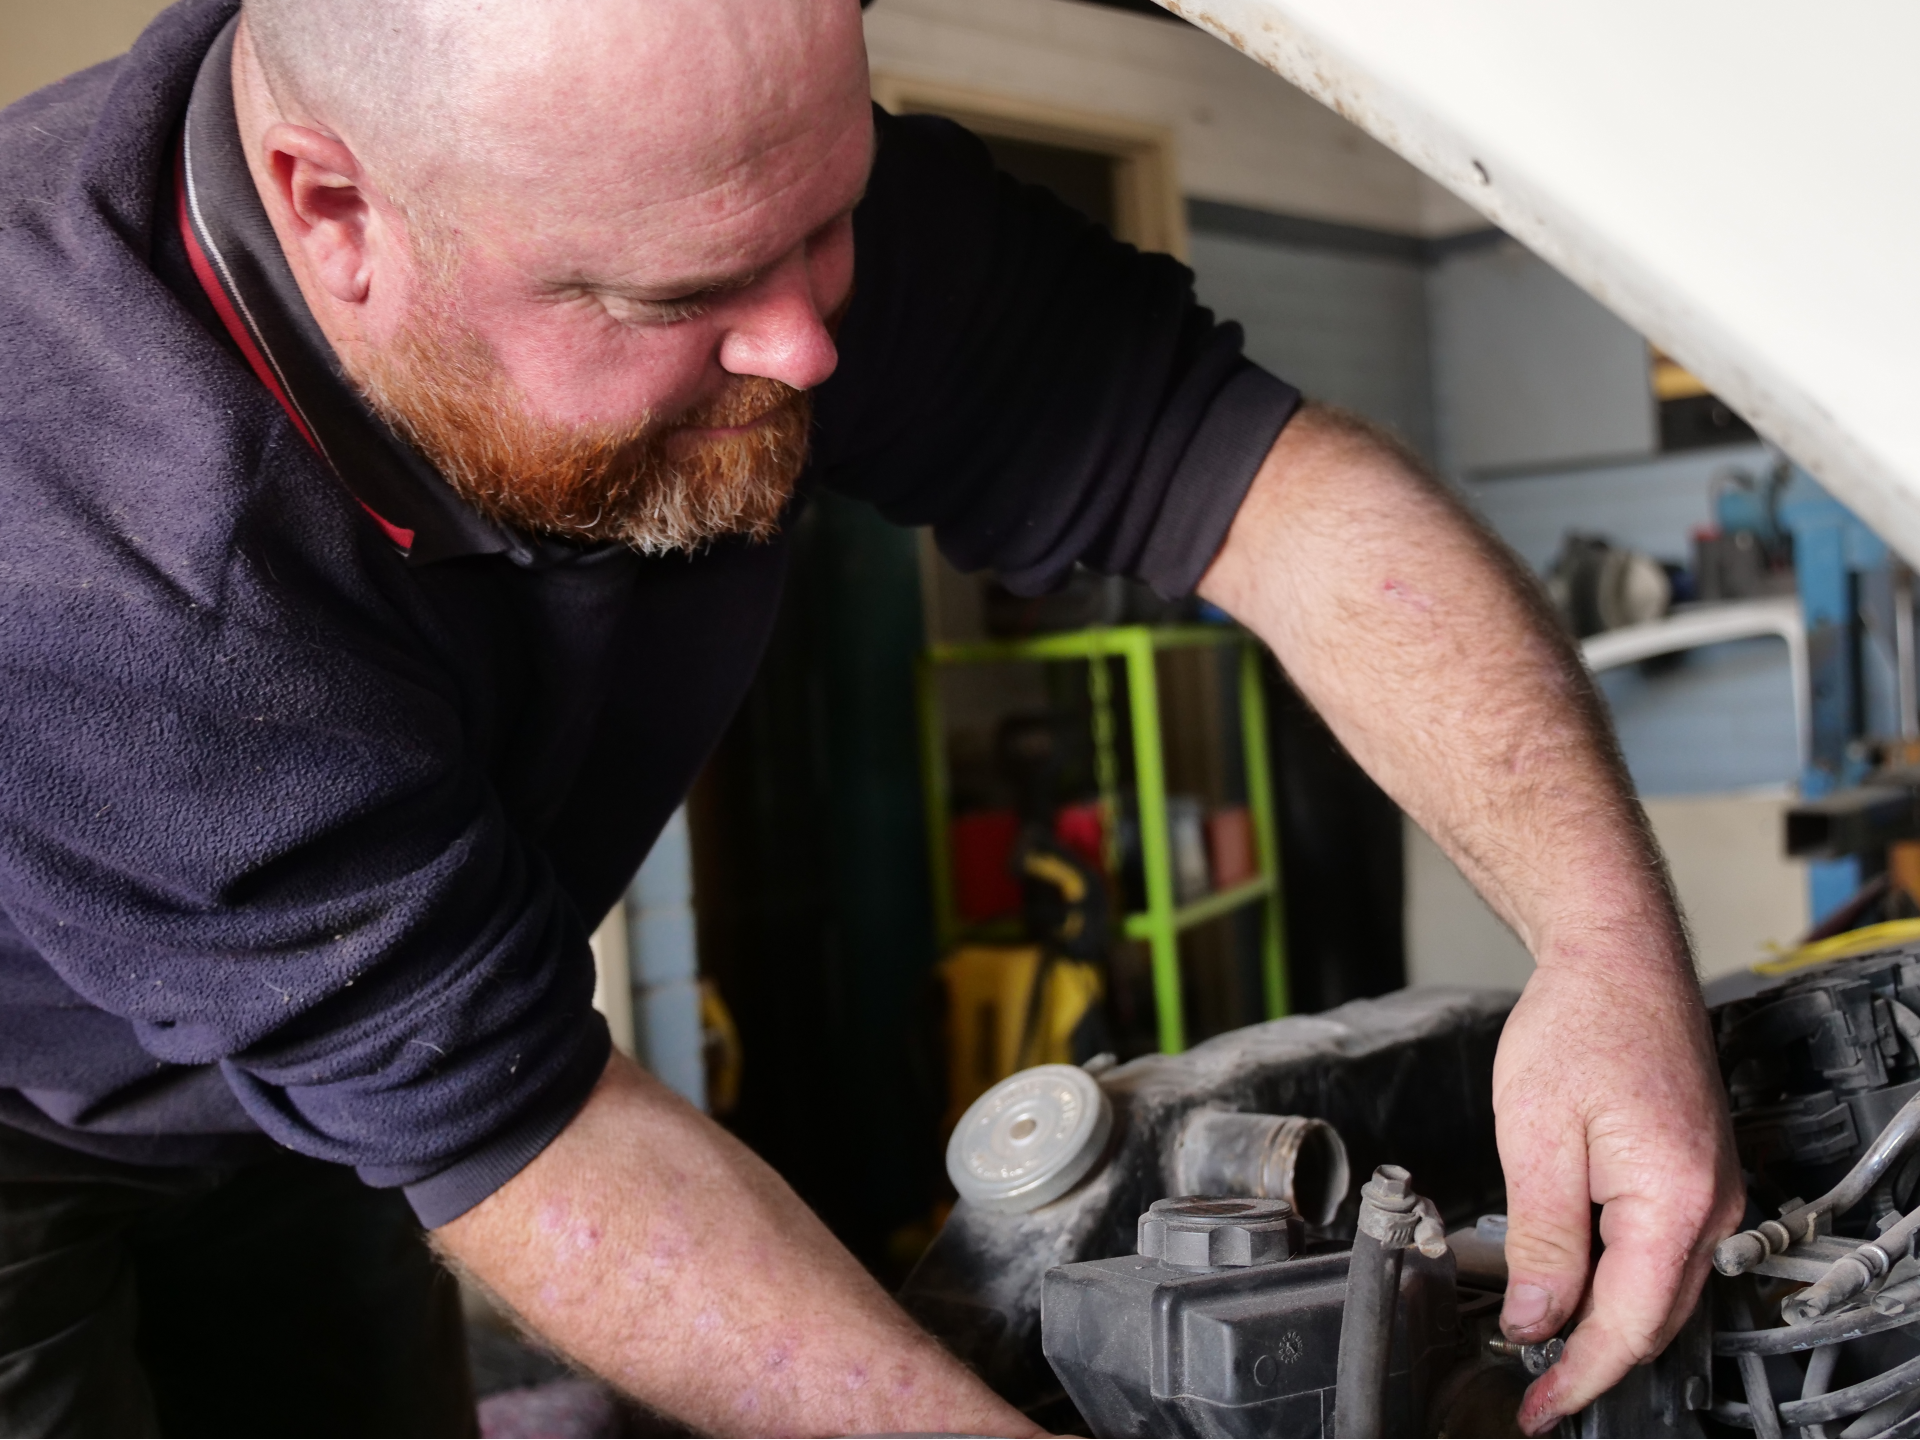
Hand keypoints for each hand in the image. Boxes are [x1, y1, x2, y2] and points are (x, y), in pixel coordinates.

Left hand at [1493, 957, 1743, 1434]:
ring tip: (1545, 1349)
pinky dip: (1619, 1279)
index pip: (1628, 1324)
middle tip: (1535, 1394)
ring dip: (1606, 1323)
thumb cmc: (1580, 1024)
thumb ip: (1542, 1239)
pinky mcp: (1695, 1174)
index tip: (1539, 1408)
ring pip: (1659, 1287)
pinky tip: (1575, 1284)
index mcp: (1672, 1201)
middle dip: (1592, 1361)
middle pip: (1653, 1316)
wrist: (1616, 959)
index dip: (1579, 1375)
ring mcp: (1710, 1189)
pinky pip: (1661, 1250)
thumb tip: (1538, 1320)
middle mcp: (1709, 1204)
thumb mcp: (1537, 1138)